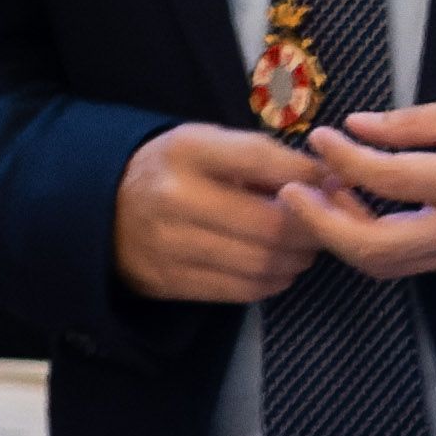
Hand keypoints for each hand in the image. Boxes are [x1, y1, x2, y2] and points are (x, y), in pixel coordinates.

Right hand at [114, 122, 323, 302]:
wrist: (101, 207)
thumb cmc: (172, 170)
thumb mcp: (207, 144)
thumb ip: (263, 158)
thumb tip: (330, 181)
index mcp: (186, 150)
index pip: (263, 161)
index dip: (310, 176)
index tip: (334, 183)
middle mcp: (174, 198)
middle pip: (269, 224)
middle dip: (312, 228)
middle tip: (326, 225)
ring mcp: (169, 245)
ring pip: (260, 263)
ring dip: (297, 258)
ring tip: (305, 247)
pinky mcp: (168, 282)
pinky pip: (239, 290)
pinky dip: (272, 281)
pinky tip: (279, 268)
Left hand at [284, 96, 435, 277]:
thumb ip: (419, 123)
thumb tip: (358, 127)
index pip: (387, 177)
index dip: (344, 157)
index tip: (321, 135)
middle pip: (371, 246)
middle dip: (320, 222)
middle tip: (290, 191)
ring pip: (381, 265)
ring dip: (340, 236)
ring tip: (320, 197)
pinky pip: (403, 262)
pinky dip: (367, 240)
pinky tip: (357, 210)